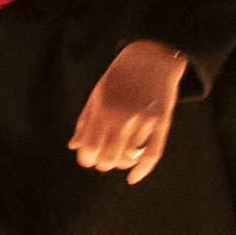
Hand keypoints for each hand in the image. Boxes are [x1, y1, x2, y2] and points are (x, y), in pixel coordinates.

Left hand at [72, 41, 186, 180]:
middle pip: (108, 159)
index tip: (88, 156)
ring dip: (121, 162)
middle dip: (103, 162)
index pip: (88, 150)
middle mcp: (122, 119)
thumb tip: (74, 147)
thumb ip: (84, 121)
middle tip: (104, 156)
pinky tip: (132, 177)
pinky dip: (141, 170)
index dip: (86, 158)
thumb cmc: (120, 76)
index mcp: (102, 111)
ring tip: (120, 154)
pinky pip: (152, 154)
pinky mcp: (161, 123)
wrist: (151, 56)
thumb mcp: (96, 94)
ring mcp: (143, 122)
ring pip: (129, 158)